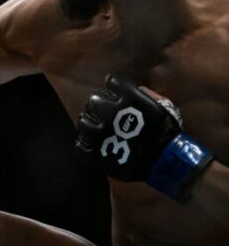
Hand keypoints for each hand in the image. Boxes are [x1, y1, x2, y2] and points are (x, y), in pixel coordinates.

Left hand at [75, 74, 212, 200]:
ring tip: (97, 128)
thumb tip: (135, 88)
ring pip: (83, 121)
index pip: (112, 82)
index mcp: (129, 100)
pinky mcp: (95, 154)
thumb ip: (147, 94)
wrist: (166, 164)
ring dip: (89, 123)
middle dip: (100, 105)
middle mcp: (111, 114)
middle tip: (105, 112)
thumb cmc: (167, 134)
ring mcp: (100, 135)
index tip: (116, 91)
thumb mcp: (164, 107)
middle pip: (94, 101)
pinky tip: (93, 144)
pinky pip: (80, 145)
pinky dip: (85, 144)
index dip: (114, 85)